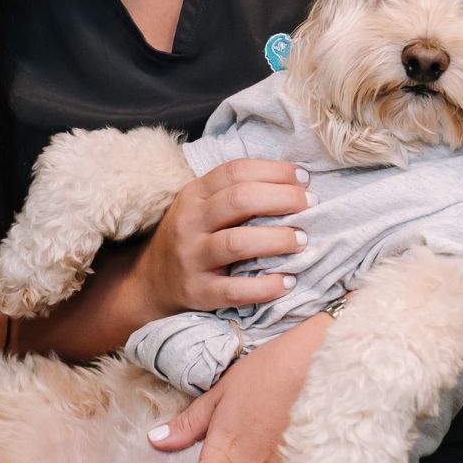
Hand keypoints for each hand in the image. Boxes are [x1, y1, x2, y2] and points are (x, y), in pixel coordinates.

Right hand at [138, 159, 311, 314]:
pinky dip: (265, 287)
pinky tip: (288, 282)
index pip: (236, 171)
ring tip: (301, 241)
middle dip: (282, 199)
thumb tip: (294, 181)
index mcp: (194, 194)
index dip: (274, 171)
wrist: (152, 282)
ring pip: (237, 243)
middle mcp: (190, 222)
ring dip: (277, 240)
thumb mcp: (202, 206)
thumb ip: (236, 192)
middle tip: (310, 205)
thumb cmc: (193, 237)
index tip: (303, 179)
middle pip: (239, 200)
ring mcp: (191, 258)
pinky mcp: (198, 292)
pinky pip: (235, 290)